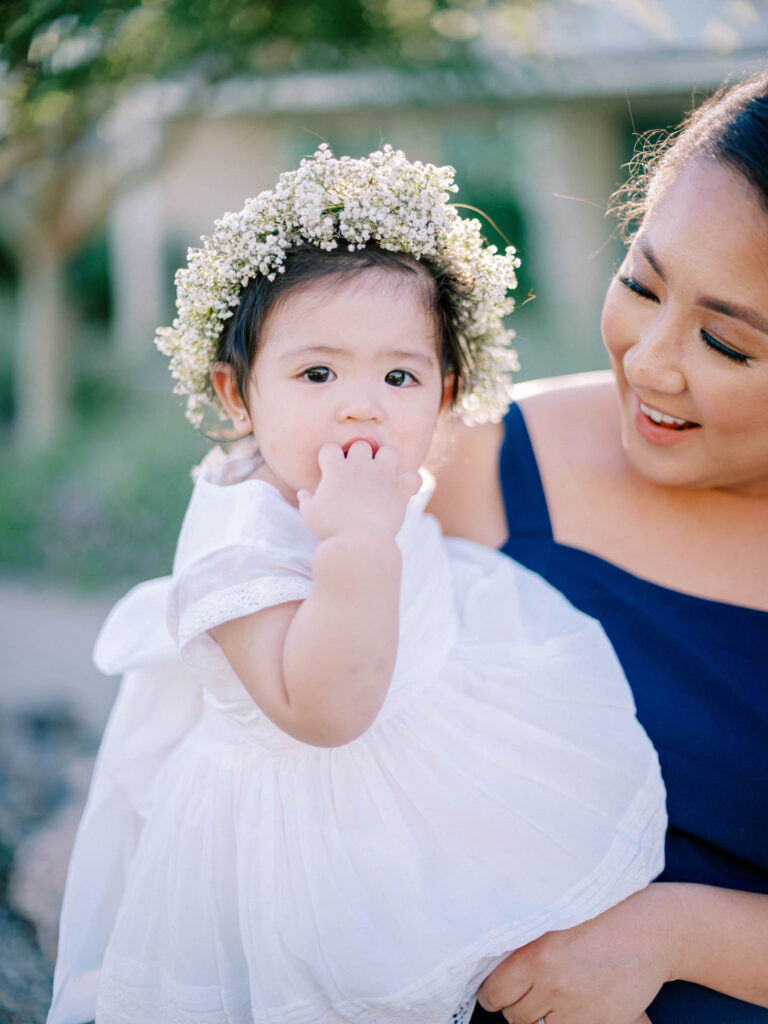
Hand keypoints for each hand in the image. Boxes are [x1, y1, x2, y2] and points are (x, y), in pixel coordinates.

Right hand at [298, 441, 420, 541]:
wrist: (358, 543)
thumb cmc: (331, 530)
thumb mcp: (310, 515)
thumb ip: (307, 501)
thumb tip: (303, 494)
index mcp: (336, 470)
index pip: (329, 448)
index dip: (329, 459)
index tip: (329, 473)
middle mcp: (360, 466)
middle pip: (361, 445)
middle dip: (359, 456)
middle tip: (358, 476)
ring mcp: (382, 476)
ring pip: (389, 452)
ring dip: (386, 462)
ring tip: (382, 477)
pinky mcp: (400, 489)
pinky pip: (414, 477)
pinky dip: (411, 483)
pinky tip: (404, 492)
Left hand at [477, 887, 679, 1023]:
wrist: (649, 931)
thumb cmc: (600, 917)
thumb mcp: (554, 920)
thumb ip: (525, 944)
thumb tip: (493, 962)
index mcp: (536, 956)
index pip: (494, 994)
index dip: (492, 994)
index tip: (496, 992)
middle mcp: (554, 986)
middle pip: (515, 1016)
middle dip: (518, 1006)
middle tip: (527, 992)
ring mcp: (579, 1011)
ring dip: (542, 1017)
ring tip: (552, 999)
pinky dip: (569, 1022)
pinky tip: (575, 1006)